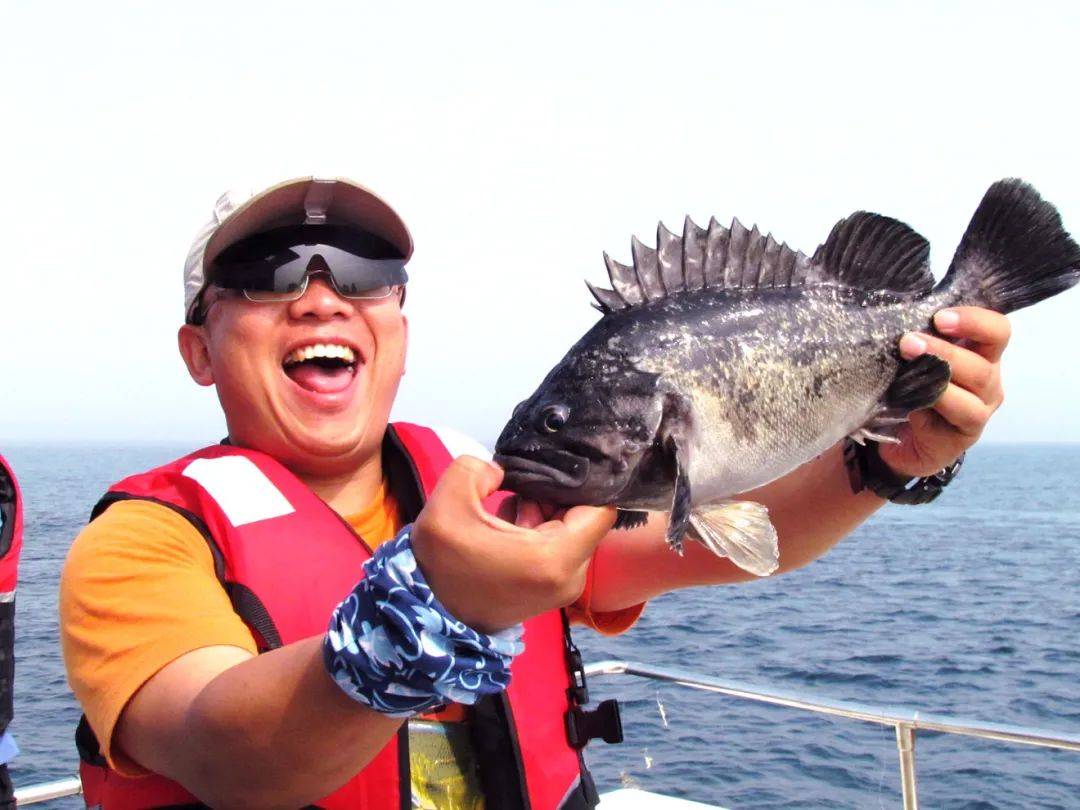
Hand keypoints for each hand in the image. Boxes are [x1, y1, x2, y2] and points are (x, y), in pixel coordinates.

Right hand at [410, 457, 615, 632]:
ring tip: (508, 514)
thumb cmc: (442, 563)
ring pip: (572, 534)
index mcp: (554, 558)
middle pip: (585, 521)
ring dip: (545, 517)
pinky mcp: (551, 593)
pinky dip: (540, 535)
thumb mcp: (448, 501)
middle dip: (556, 500)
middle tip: (519, 493)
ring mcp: (562, 590)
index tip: (551, 473)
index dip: (582, 484)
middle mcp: (569, 579)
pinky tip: (507, 530)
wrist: (427, 615)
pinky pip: (561, 551)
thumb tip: (502, 473)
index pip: (602, 509)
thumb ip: (477, 468)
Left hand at [881, 306, 1008, 477]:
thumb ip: (919, 339)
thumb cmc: (912, 388)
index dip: (974, 321)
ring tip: (908, 365)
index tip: (939, 317)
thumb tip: (897, 316)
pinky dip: (933, 400)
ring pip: (974, 387)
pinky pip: (959, 413)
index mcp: (980, 353)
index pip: (996, 331)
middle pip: (982, 361)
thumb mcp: (917, 359)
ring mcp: (981, 407)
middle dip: (944, 349)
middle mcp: (987, 379)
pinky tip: (910, 396)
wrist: (904, 438)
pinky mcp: (967, 432)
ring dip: (939, 374)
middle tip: (908, 342)